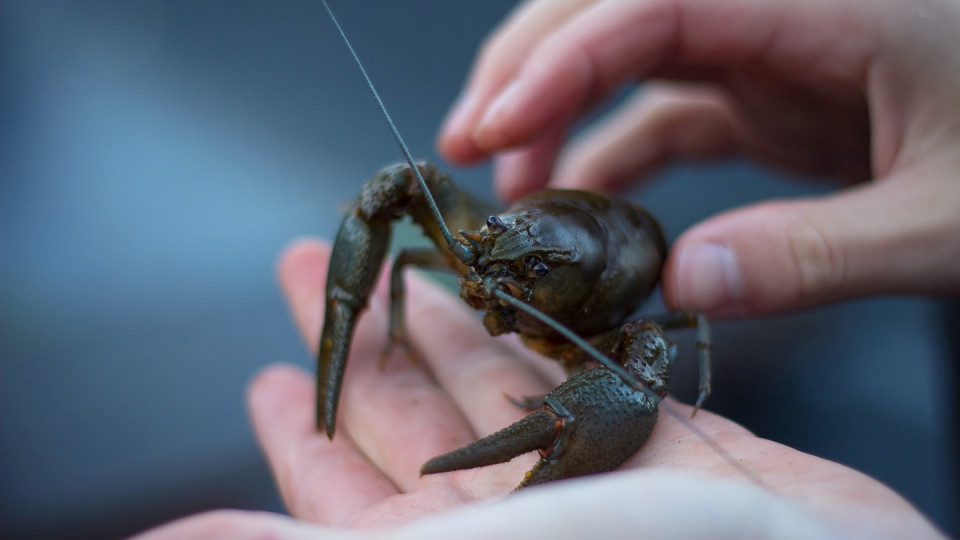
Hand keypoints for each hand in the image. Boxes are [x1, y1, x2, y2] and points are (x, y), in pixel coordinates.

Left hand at [135, 239, 940, 538]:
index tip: (266, 377)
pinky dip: (546, 341)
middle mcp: (514, 521)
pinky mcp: (667, 446)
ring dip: (448, 326)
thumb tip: (171, 539)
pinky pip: (588, 382)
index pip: (346, 495)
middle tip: (318, 273)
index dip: (303, 437)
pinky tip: (515, 303)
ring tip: (410, 270)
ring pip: (498, 389)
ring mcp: (592, 484)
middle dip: (366, 345)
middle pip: (414, 421)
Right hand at [437, 0, 959, 316]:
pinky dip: (612, 157)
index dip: (559, 60)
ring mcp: (765, 46)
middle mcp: (776, 6)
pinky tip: (584, 212)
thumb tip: (685, 281)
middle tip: (465, 146)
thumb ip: (817, 251)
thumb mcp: (947, 216)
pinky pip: (664, 112)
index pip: (652, 2)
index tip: (491, 128)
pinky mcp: (764, 90)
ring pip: (625, 53)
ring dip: (557, 115)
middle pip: (613, 4)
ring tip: (510, 190)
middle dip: (528, 70)